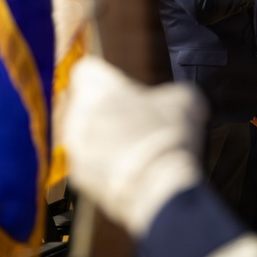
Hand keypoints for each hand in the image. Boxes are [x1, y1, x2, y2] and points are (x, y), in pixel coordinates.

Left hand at [63, 57, 207, 236]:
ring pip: (80, 132)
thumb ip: (167, 93)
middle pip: (81, 102)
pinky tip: (127, 168)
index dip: (106, 77)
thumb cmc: (168, 138)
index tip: (121, 87)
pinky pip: (85, 161)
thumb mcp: (183, 100)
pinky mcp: (77, 177)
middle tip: (131, 118)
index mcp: (96, 88)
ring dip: (100, 136)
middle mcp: (76, 115)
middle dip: (102, 108)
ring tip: (130, 146)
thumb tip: (173, 100)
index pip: (86, 69)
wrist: (159, 187)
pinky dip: (101, 163)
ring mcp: (73, 148)